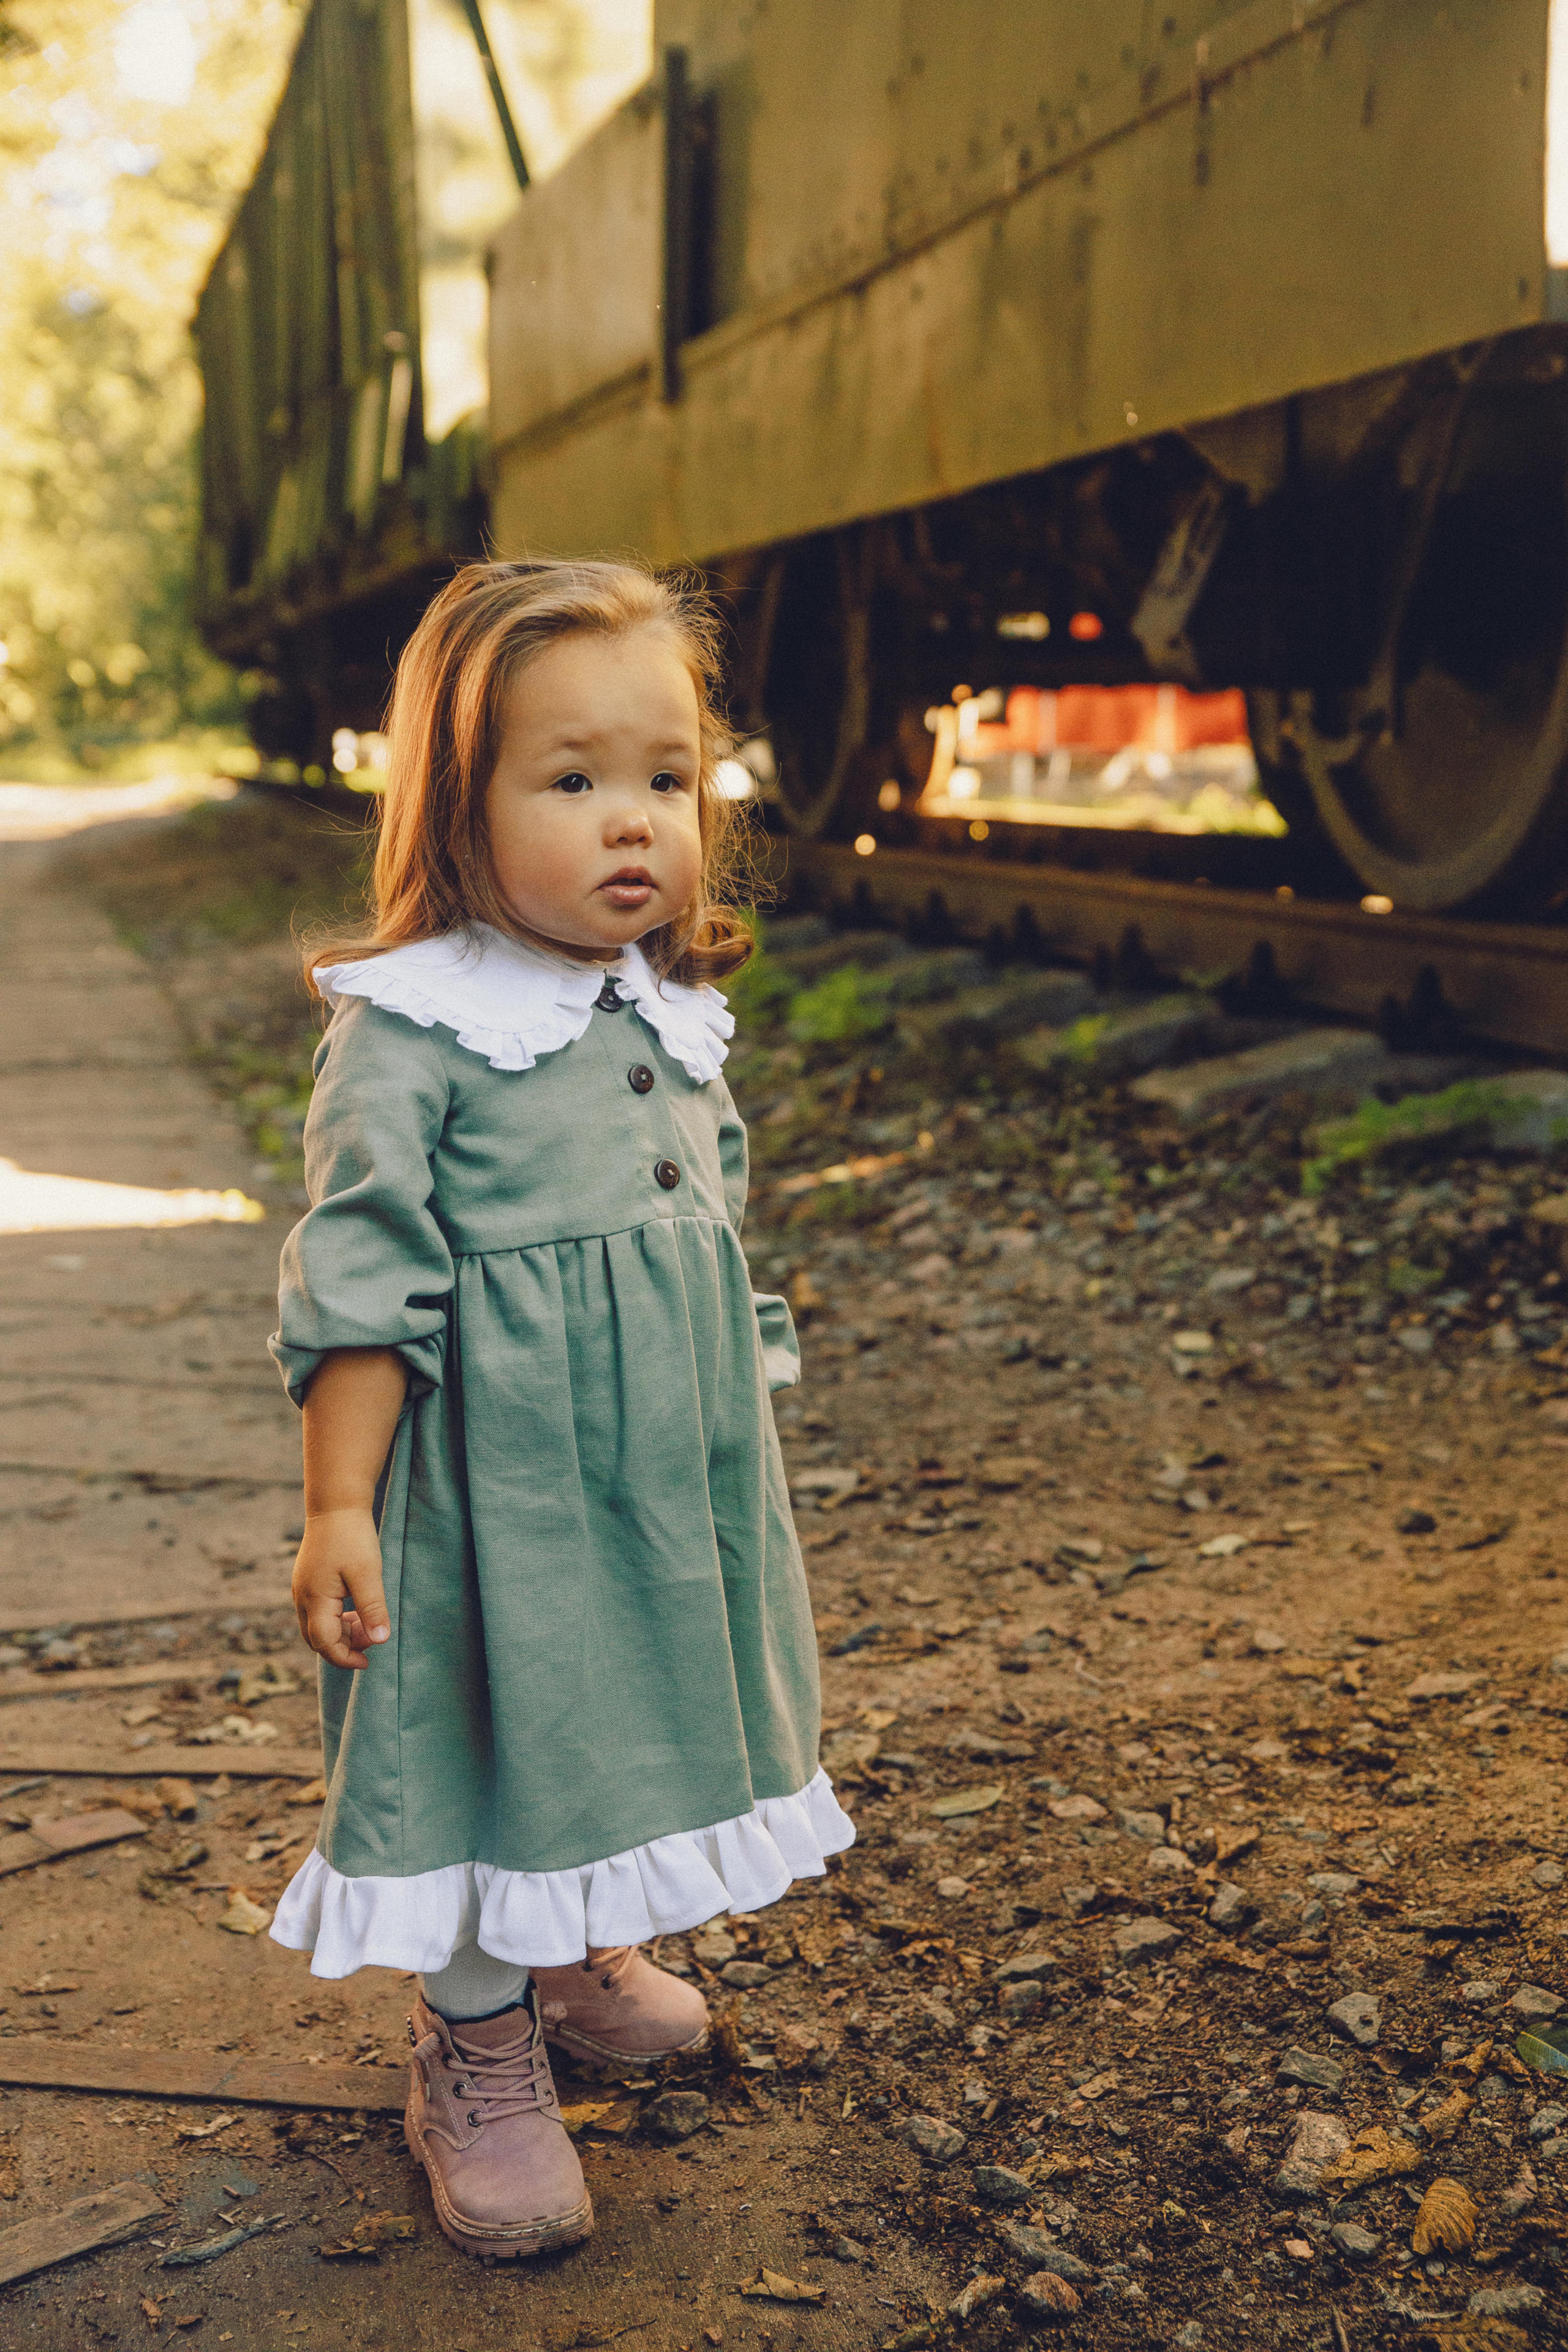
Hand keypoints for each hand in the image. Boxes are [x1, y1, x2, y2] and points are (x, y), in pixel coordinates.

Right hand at [292, 1509, 390, 1668]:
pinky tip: (357, 1611)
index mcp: (314, 1598)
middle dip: (344, 1647)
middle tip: (372, 1638)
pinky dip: (337, 1620)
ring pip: (317, 1627)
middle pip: (317, 1639)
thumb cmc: (352, 1537)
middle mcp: (302, 1597)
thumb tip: (381, 1641)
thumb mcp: (367, 1573)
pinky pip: (319, 1613)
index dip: (345, 1658)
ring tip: (367, 1622)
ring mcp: (302, 1589)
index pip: (324, 1643)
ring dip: (341, 1633)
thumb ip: (372, 1608)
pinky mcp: (308, 1582)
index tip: (368, 1662)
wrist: (336, 1505)